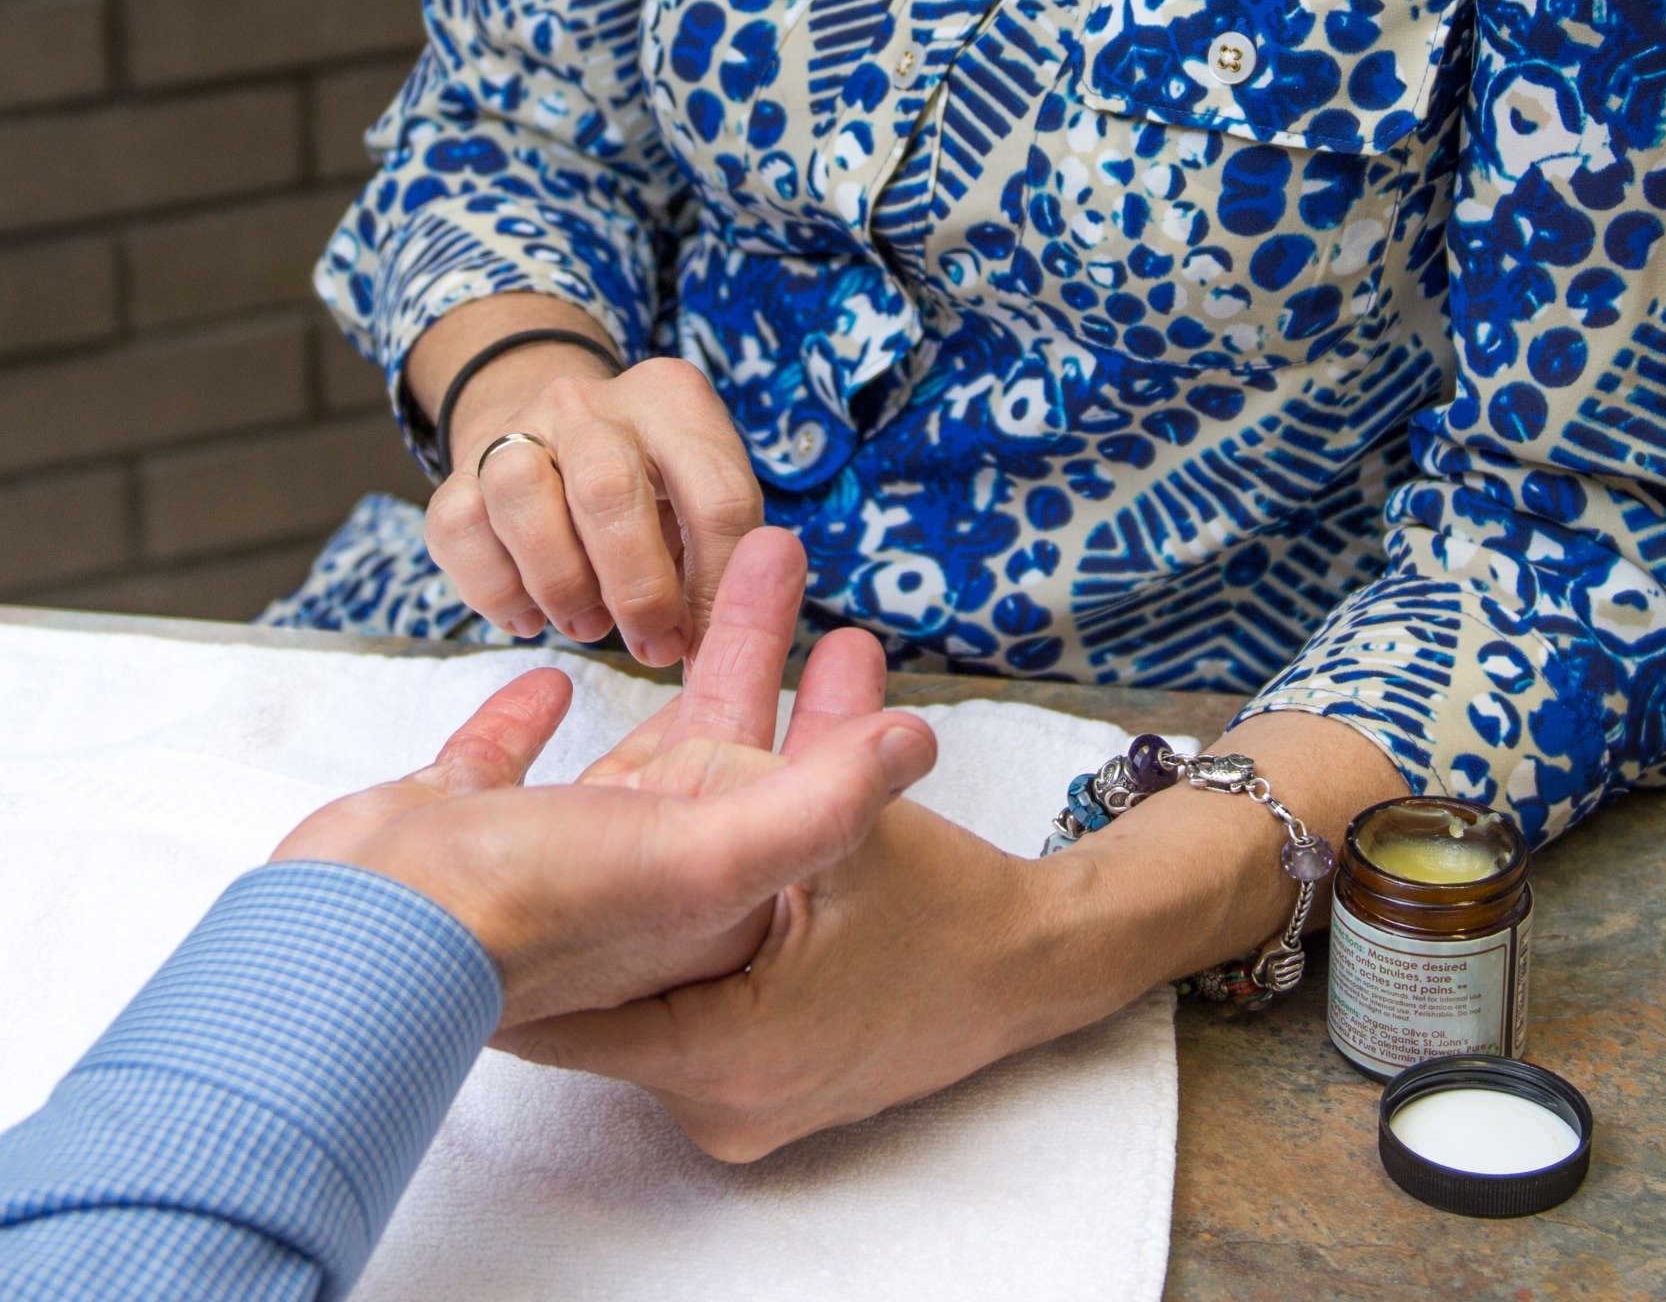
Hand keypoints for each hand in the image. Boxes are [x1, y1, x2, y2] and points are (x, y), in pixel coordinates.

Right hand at [273, 525, 935, 1022]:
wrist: (362, 932)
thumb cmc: (537, 907)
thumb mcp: (702, 857)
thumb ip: (817, 807)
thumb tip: (920, 744)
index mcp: (697, 888)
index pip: (793, 789)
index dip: (836, 717)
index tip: (858, 633)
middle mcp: (627, 874)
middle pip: (715, 746)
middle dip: (752, 653)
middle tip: (778, 551)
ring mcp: (537, 852)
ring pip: (625, 749)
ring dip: (661, 674)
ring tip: (681, 590)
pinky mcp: (457, 823)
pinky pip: (504, 758)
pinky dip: (527, 717)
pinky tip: (551, 674)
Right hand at [412, 299, 763, 665]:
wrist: (550, 435)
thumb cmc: (648, 487)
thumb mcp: (700, 497)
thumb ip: (720, 558)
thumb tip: (722, 649)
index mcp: (671, 400)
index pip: (714, 493)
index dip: (716, 585)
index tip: (708, 643)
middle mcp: (590, 403)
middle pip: (608, 485)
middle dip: (637, 587)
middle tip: (652, 644)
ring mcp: (515, 430)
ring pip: (520, 493)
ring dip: (561, 582)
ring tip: (588, 623)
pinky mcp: (456, 474)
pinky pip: (460, 530)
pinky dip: (497, 591)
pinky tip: (532, 616)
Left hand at [497, 793, 1056, 1155]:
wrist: (1034, 967)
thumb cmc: (944, 900)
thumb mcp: (842, 833)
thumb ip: (754, 789)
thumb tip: (660, 755)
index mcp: (727, 1050)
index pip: (567, 1026)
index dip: (507, 961)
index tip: (440, 906)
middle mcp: (718, 1098)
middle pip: (606, 996)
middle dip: (573, 908)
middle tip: (493, 853)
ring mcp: (736, 1100)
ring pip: (648, 985)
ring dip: (634, 906)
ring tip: (573, 832)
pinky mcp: (757, 1081)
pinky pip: (689, 998)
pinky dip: (680, 931)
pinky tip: (658, 847)